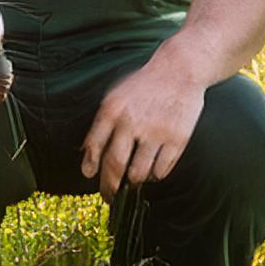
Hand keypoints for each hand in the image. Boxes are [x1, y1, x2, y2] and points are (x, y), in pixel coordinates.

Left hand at [81, 54, 204, 201]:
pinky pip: (162, 170)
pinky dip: (155, 175)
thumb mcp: (115, 96)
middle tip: (109, 195)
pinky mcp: (177, 139)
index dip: (91, 165)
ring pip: (139, 173)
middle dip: (109, 186)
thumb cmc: (144, 84)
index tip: (89, 176)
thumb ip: (101, 123)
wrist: (178, 70)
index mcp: (112, 110)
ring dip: (134, 181)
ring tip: (133, 180)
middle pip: (115, 165)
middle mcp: (131, 123)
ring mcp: (155, 132)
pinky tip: (153, 170)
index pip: (95, 146)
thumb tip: (86, 152)